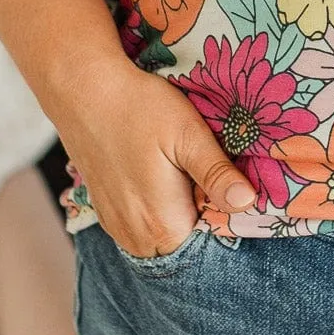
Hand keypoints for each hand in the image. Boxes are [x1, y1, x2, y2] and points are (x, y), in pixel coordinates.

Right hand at [55, 56, 257, 257]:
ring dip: (179, 212)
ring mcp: (118, 229)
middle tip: (204, 173)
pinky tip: (159, 176)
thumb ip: (217, 175)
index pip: (211, 242)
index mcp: (163, 226)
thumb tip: (248, 203)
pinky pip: (144, 227)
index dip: (225, 216)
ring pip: (165, 236)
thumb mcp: (189, 135)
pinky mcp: (107, 215)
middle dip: (202, 215)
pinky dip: (157, 210)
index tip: (227, 184)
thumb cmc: (140, 108)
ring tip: (180, 172)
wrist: (85, 92)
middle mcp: (137, 239)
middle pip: (187, 242)